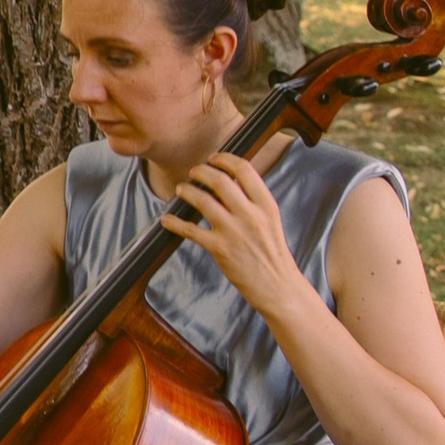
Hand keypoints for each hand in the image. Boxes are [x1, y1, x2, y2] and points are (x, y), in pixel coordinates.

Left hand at [165, 149, 303, 320]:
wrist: (278, 286)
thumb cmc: (272, 252)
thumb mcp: (270, 220)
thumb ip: (253, 200)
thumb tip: (230, 180)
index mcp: (266, 205)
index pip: (244, 169)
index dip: (224, 159)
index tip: (214, 158)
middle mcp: (250, 215)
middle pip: (220, 180)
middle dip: (201, 172)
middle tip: (194, 172)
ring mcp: (234, 232)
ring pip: (202, 201)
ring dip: (187, 191)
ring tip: (181, 189)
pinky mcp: (220, 249)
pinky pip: (191, 230)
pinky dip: (175, 223)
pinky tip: (167, 220)